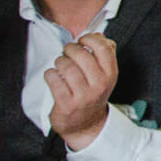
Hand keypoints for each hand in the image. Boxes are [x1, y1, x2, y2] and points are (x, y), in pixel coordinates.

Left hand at [45, 33, 119, 151]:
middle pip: (81, 55)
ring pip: (66, 66)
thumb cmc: (93, 95)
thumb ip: (105, 54)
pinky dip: (49, 74)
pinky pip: (53, 79)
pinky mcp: (66, 104)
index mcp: (110, 74)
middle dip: (69, 49)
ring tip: (59, 65)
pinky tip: (52, 76)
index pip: (103, 47)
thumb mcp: (105, 75)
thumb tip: (99, 35)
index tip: (82, 41)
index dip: (89, 39)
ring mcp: (83, 95)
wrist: (86, 124)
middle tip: (66, 52)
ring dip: (59, 62)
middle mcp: (99, 84)